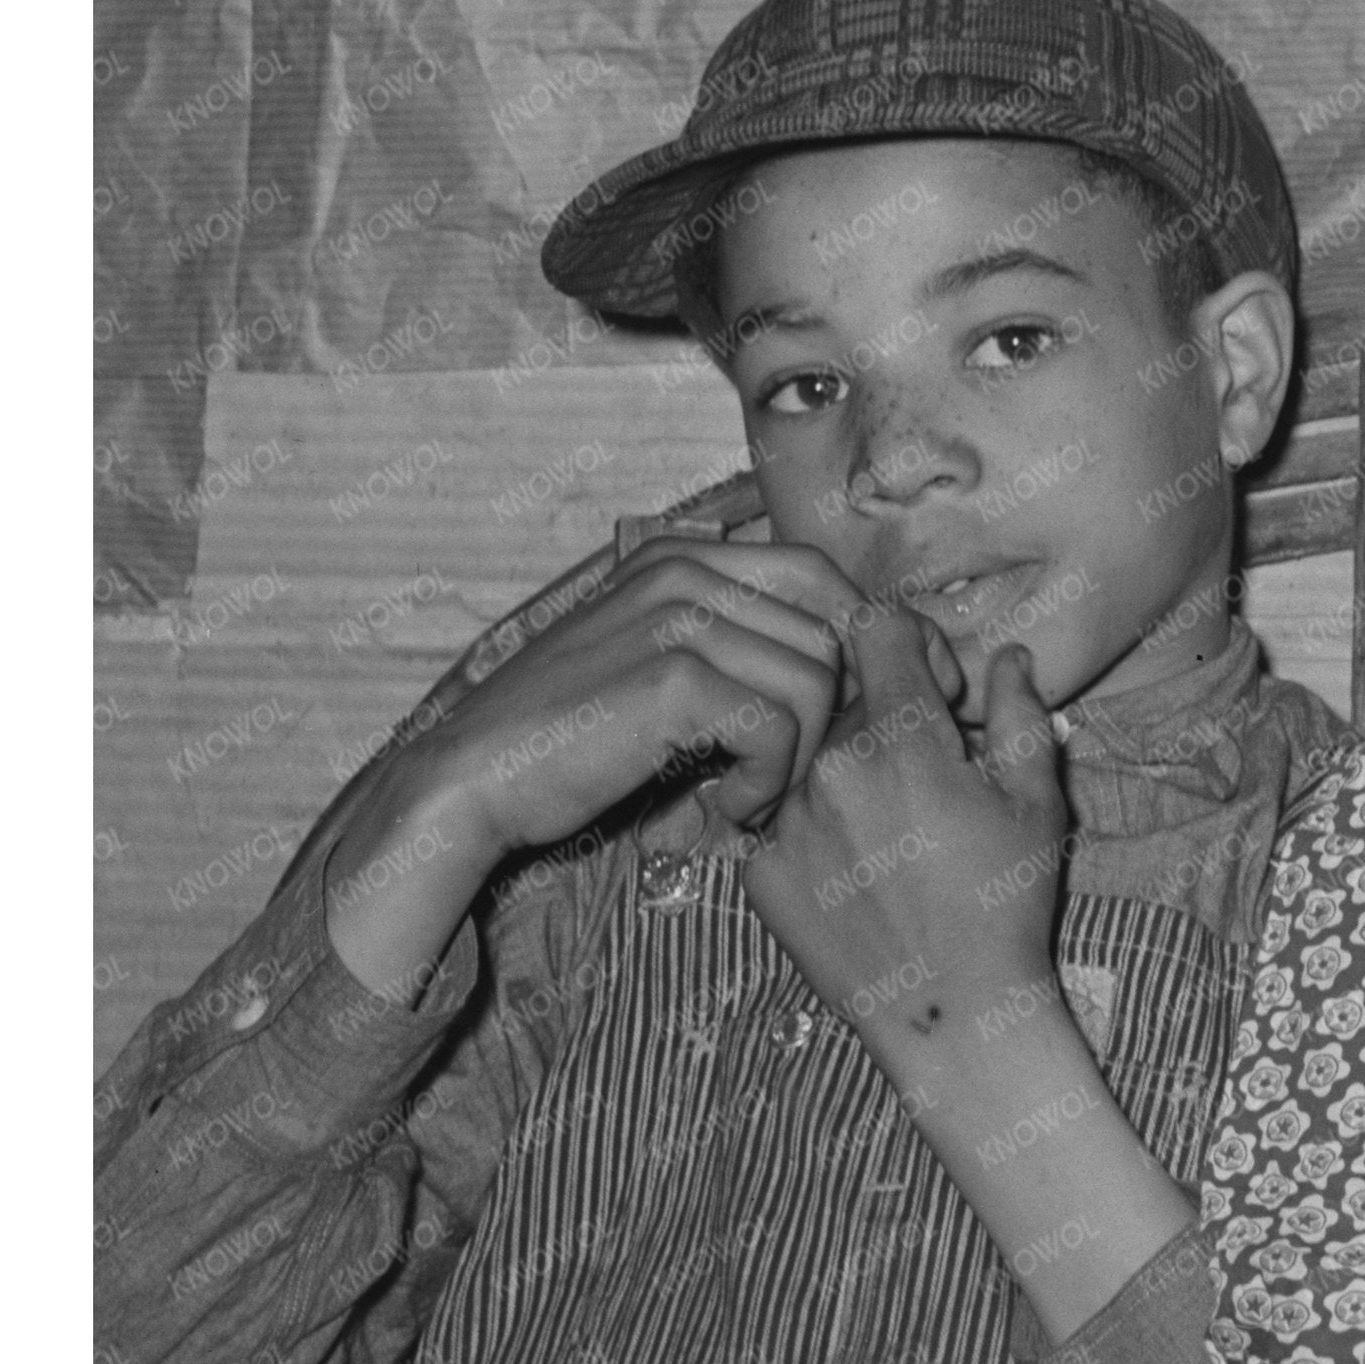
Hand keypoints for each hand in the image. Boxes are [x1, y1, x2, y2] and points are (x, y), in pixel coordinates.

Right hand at [330, 541, 867, 996]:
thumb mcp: (658, 663)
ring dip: (797, 759)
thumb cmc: (572, 738)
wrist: (472, 781)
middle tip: (796, 775)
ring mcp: (677, 617)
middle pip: (834, 634)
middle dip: (839, 714)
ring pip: (817, 683)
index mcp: (684, 556)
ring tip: (746, 798)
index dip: (874, 642)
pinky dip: (767, 782)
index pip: (825, 579)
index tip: (892, 705)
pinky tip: (725, 807)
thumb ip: (737, 640)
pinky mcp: (674, 676)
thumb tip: (862, 654)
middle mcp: (684, 570)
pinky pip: (780, 727)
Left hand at [741, 608, 1074, 1084]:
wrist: (951, 1013)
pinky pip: (781, 818)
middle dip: (884, 717)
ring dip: (846, 774)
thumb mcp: (1038, 804)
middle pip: (842, 696)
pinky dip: (816, 829)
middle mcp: (826, 769)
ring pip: (809, 757)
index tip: (937, 693)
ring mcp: (782, 822)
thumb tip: (1009, 657)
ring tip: (892, 833)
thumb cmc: (1008, 906)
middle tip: (925, 775)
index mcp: (901, 738)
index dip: (913, 645)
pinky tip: (859, 872)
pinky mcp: (756, 871)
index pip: (875, 627)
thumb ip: (1020, 715)